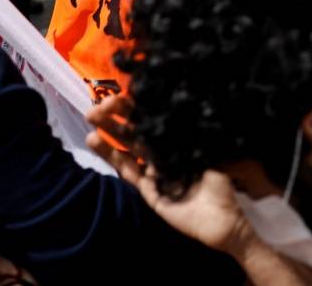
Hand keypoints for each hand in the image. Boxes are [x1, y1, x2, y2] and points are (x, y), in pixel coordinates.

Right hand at [87, 97, 258, 257]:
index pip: (154, 116)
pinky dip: (111, 155)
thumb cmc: (220, 181)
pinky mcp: (145, 188)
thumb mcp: (207, 147)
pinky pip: (126, 169)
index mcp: (178, 139)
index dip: (138, 104)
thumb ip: (189, 128)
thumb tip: (174, 100)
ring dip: (108, 131)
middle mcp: (163, 150)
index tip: (124, 93)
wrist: (221, 218)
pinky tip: (95, 141)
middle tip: (99, 104)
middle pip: (136, 128)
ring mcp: (152, 169)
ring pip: (126, 146)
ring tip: (90, 117)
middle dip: (117, 114)